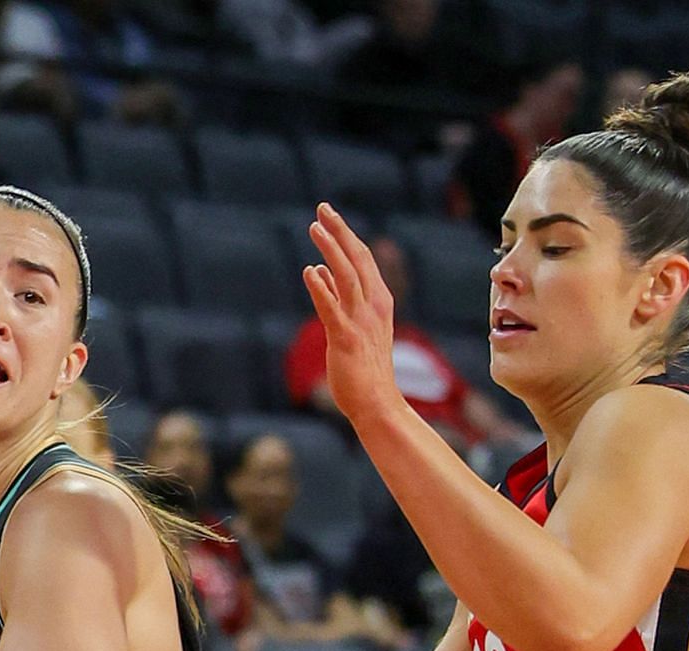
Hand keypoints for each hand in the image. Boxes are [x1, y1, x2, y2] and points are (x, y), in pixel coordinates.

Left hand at [303, 203, 406, 427]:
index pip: (362, 260)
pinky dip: (321, 289)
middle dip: (340, 232)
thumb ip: (338, 297)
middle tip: (322, 209)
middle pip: (356, 261)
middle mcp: (372, 307)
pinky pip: (332, 310)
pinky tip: (310, 271)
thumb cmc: (365, 368)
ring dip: (331, 250)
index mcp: (378, 302)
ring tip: (314, 228)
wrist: (378, 404)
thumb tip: (319, 270)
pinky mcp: (346, 340)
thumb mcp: (354, 326)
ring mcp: (360, 323)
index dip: (346, 236)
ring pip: (346, 277)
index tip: (329, 215)